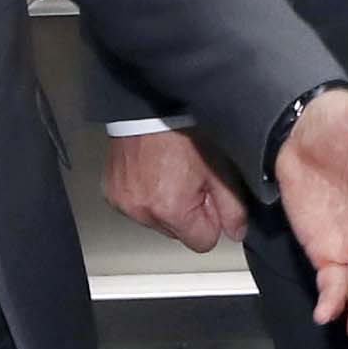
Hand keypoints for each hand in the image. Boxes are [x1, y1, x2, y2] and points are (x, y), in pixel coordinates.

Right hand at [106, 128, 246, 253]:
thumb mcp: (221, 169)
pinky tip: (154, 172)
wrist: (152, 105)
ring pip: (157, 221)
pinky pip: (138, 207)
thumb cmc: (185, 130)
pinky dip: (148, 195)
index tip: (209, 197)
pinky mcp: (112, 192)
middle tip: (191, 179)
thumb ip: (233, 208)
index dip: (211, 221)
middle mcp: (142, 211)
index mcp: (170, 209)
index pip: (202, 243)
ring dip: (167, 204)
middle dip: (188, 212)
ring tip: (172, 172)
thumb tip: (235, 232)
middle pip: (178, 233)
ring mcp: (123, 202)